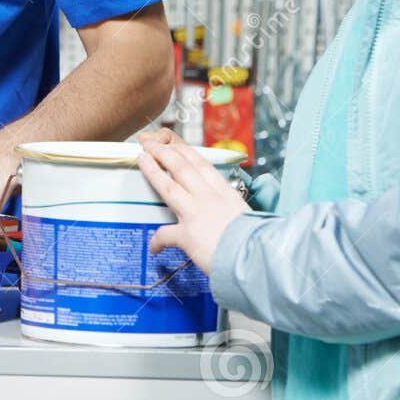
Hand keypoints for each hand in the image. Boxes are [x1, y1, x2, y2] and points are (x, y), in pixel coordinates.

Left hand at [137, 128, 248, 274]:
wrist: (257, 256)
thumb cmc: (256, 240)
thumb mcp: (245, 214)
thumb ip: (230, 208)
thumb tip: (222, 213)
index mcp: (225, 192)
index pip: (201, 164)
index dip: (184, 151)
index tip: (173, 143)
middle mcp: (209, 198)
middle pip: (182, 168)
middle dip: (164, 152)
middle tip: (150, 144)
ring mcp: (196, 214)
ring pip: (169, 187)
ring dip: (153, 171)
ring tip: (142, 159)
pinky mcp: (187, 235)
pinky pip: (165, 234)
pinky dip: (157, 240)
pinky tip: (153, 246)